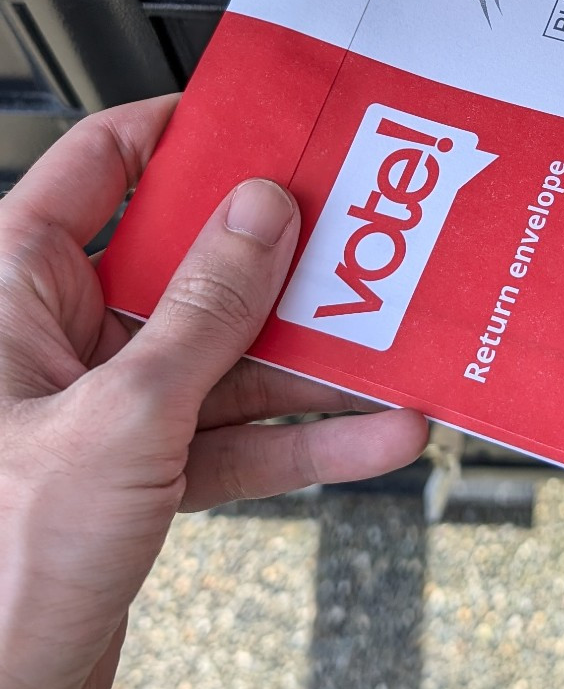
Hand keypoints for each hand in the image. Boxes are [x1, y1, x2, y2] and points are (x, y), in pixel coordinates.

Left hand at [0, 95, 428, 688]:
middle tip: (367, 238)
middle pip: (186, 265)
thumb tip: (259, 211)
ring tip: (399, 351)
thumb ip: (204, 311)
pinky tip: (374, 438)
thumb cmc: (2, 569)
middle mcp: (55, 342)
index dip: (181, 132)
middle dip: (282, 260)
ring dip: (315, 365)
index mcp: (14, 293)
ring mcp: (101, 415)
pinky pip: (232, 441)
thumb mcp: (123, 416)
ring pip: (224, 360)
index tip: (264, 119)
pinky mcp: (137, 483)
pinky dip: (303, 443)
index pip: (98, 167)